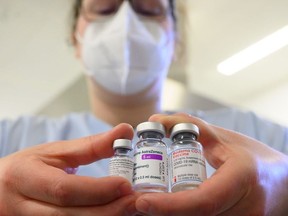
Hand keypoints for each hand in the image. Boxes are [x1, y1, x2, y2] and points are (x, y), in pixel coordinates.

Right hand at [0, 123, 136, 215]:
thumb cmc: (28, 167)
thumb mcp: (55, 151)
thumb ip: (91, 145)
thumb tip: (126, 131)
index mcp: (24, 177)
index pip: (64, 189)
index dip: (97, 190)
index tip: (125, 185)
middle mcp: (22, 206)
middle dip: (107, 211)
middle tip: (135, 202)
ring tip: (129, 209)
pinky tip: (113, 215)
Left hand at [135, 113, 287, 215]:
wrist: (284, 184)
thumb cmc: (254, 158)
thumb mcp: (223, 138)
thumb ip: (189, 126)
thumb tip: (155, 119)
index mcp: (242, 181)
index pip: (203, 201)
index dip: (170, 205)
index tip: (142, 201)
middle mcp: (244, 210)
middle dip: (162, 214)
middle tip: (134, 202)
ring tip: (147, 204)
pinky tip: (166, 207)